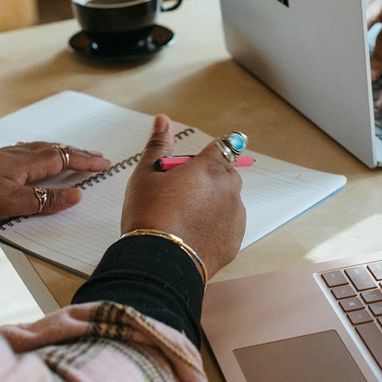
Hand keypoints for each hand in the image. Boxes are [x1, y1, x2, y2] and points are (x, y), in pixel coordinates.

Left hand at [0, 143, 111, 225]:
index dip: (85, 161)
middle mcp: (16, 155)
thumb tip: (75, 195)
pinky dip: (42, 153)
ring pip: (40, 149)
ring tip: (73, 155)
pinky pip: (26, 152)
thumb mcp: (9, 204)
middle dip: (78, 153)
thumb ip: (43, 201)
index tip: (105, 163)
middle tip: (97, 157)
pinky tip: (34, 159)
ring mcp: (2, 157)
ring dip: (61, 152)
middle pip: (54, 149)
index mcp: (24, 163)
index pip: (63, 159)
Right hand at [121, 115, 245, 279]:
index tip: (196, 165)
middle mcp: (229, 188)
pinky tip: (193, 234)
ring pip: (228, 200)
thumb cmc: (149, 214)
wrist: (157, 261)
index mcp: (209, 167)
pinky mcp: (235, 240)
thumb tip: (163, 120)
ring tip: (184, 218)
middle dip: (208, 179)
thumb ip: (158, 145)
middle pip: (225, 174)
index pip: (223, 146)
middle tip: (179, 194)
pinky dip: (216, 226)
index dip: (209, 154)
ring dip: (214, 203)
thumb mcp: (146, 175)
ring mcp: (235, 216)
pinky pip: (229, 225)